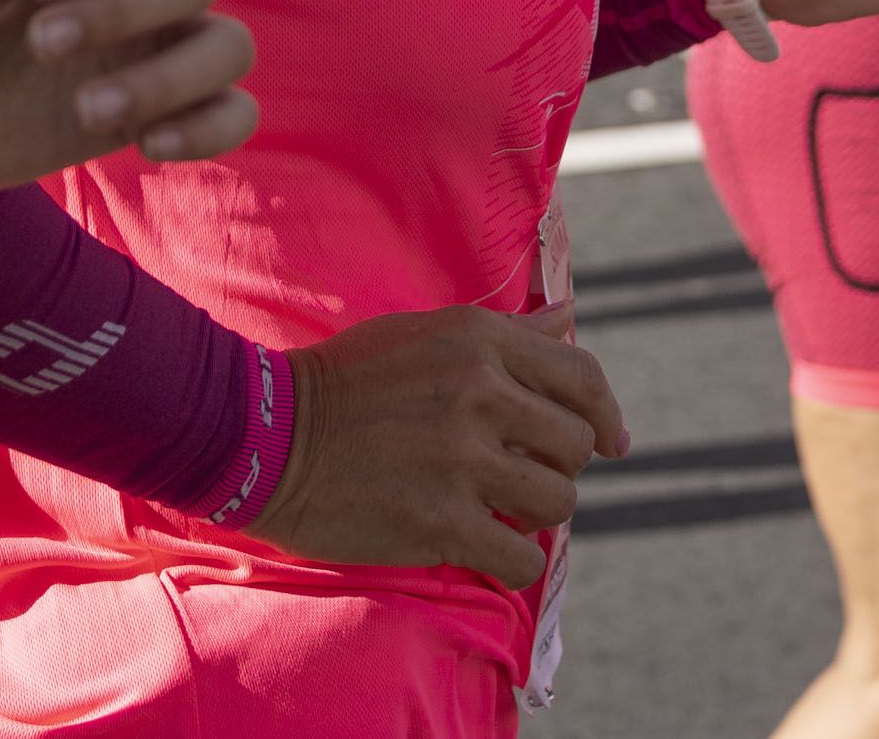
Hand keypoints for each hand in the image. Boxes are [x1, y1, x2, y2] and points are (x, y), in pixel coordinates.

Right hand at [253, 303, 625, 583]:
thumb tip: (571, 319)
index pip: (582, 376)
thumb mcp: (426, 334)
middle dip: (559, 466)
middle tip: (525, 478)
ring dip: (537, 513)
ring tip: (501, 511)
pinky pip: (521, 556)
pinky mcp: (441, 522)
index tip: (612, 441)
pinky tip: (483, 547)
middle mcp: (479, 392)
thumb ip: (507, 333)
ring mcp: (461, 460)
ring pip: (558, 501)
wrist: (265, 436)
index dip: (605, 413)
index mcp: (479, 339)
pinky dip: (511, 559)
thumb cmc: (346, 382)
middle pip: (575, 444)